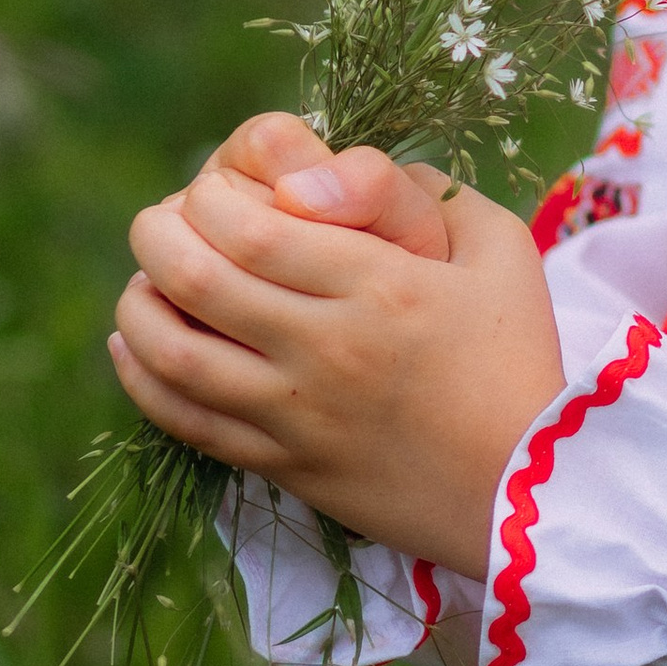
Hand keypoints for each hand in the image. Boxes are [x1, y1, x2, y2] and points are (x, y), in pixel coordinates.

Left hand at [111, 135, 563, 577]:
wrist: (530, 490)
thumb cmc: (517, 358)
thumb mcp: (498, 249)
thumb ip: (422, 194)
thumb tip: (325, 175)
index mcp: (381, 285)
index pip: (251, 226)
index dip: (207, 199)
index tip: (210, 191)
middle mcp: (328, 347)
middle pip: (197, 277)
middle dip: (157, 235)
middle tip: (159, 222)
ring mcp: (299, 414)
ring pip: (176, 351)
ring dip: (139, 303)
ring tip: (144, 280)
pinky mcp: (285, 465)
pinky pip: (186, 420)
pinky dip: (143, 377)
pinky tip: (136, 346)